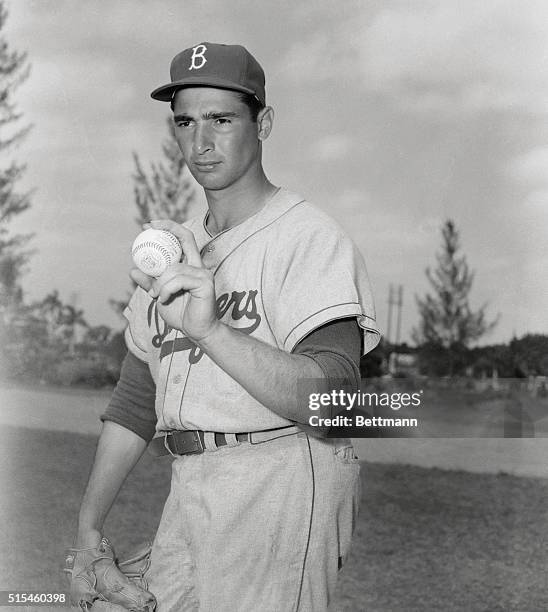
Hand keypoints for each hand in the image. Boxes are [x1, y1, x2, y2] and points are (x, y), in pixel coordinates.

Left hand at [130, 220, 219, 342]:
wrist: (197, 331)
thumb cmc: (181, 314)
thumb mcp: (160, 296)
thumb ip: (150, 283)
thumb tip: (134, 270)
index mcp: (190, 266)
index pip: (183, 239)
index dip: (169, 227)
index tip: (150, 225)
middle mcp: (199, 266)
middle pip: (186, 238)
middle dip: (167, 227)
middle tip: (147, 227)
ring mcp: (204, 274)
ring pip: (173, 268)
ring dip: (159, 283)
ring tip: (157, 296)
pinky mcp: (206, 283)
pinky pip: (178, 280)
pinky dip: (166, 290)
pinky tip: (165, 299)